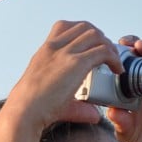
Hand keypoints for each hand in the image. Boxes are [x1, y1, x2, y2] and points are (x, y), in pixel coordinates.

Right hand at [0, 21, 120, 135]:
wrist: (25, 111)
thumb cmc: (33, 107)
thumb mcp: (52, 96)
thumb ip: (75, 103)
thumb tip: (94, 115)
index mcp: (46, 50)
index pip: (65, 26)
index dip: (83, 33)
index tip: (91, 47)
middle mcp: (55, 47)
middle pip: (84, 27)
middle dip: (100, 37)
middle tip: (107, 54)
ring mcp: (65, 53)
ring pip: (95, 35)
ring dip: (108, 46)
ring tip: (114, 62)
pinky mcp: (76, 63)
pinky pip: (102, 51)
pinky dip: (114, 58)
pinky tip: (117, 71)